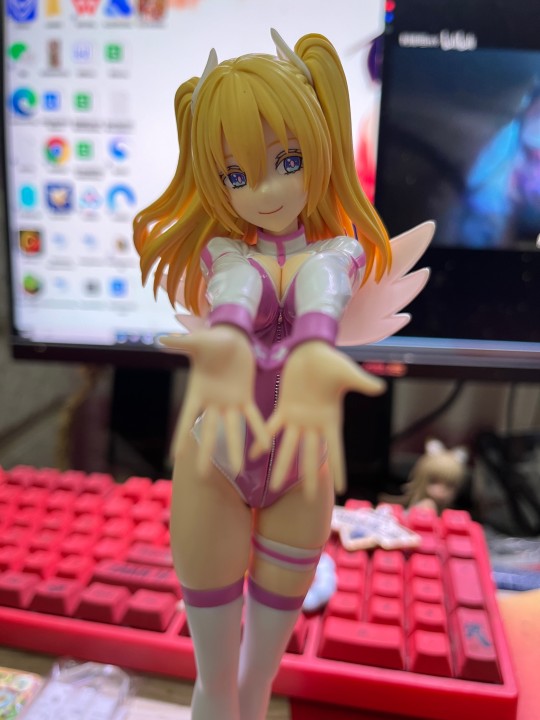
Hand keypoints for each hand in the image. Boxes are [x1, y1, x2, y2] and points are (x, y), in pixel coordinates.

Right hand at [160, 326, 269, 474]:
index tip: (175, 457)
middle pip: (208, 432)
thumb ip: (182, 344)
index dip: (181, 436)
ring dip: (233, 449)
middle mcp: (213, 403)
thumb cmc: (212, 339)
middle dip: (206, 453)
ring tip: (237, 470)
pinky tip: (265, 446)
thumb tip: (161, 339)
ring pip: (231, 430)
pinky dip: (258, 430)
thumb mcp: (198, 342)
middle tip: (202, 476)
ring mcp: (229, 402)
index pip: (187, 419)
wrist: (233, 336)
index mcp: (197, 393)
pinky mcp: (245, 397)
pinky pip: (252, 417)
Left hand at [251, 341, 385, 497]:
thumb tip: (380, 389)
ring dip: (282, 466)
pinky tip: (253, 455)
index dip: (337, 469)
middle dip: (309, 477)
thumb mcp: (347, 372)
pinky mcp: (284, 409)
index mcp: (331, 420)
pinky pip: (271, 428)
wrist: (311, 349)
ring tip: (273, 487)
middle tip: (307, 500)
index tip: (340, 489)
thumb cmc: (331, 361)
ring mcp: (298, 418)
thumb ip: (361, 383)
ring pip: (289, 448)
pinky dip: (262, 441)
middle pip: (311, 456)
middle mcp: (314, 424)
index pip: (335, 450)